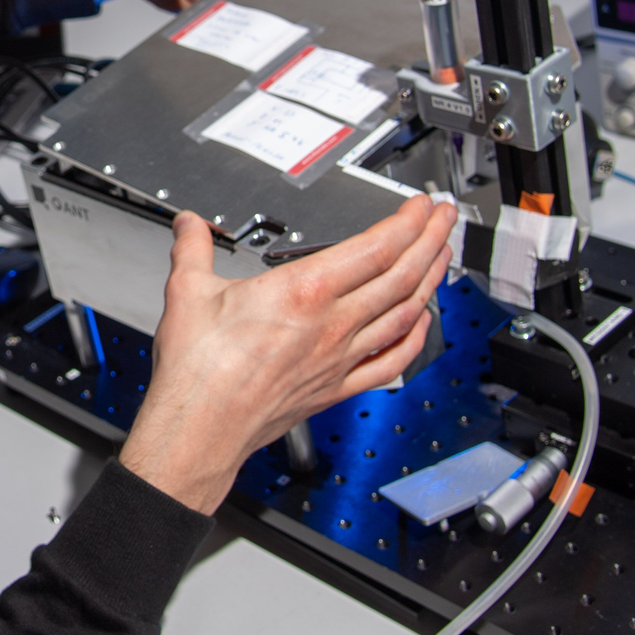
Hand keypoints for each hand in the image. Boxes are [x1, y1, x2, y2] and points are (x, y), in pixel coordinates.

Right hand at [118, 196, 455, 513]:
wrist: (200, 428)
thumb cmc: (199, 371)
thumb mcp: (188, 291)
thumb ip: (193, 249)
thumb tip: (190, 225)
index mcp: (303, 292)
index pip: (375, 248)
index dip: (408, 222)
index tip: (422, 206)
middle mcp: (332, 325)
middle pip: (401, 276)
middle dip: (431, 240)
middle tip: (446, 218)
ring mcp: (340, 358)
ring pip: (404, 314)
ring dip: (430, 281)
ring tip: (442, 258)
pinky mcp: (336, 387)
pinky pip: (390, 362)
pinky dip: (414, 339)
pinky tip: (420, 325)